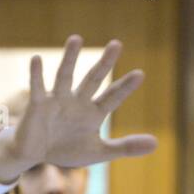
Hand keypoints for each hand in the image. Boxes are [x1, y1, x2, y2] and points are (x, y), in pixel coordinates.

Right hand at [0, 36, 155, 181]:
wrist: (36, 154)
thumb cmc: (68, 149)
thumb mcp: (99, 151)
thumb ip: (126, 147)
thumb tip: (156, 144)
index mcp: (93, 112)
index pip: (113, 97)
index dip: (125, 87)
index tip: (140, 74)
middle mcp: (77, 101)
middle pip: (93, 79)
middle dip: (104, 63)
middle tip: (117, 44)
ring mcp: (57, 100)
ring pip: (65, 76)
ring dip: (70, 58)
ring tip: (76, 38)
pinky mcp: (37, 105)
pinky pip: (37, 87)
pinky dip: (36, 74)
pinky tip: (37, 59)